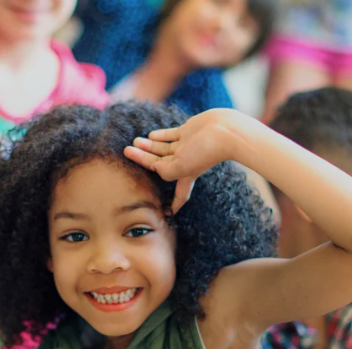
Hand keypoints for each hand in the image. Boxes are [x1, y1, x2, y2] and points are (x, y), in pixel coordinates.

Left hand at [123, 108, 249, 212]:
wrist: (225, 131)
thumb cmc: (205, 152)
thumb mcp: (180, 168)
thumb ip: (163, 170)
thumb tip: (154, 165)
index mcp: (185, 175)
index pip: (179, 195)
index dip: (173, 205)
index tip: (167, 215)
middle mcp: (185, 162)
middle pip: (159, 164)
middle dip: (142, 159)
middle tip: (126, 152)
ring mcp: (186, 146)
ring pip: (161, 148)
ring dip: (147, 145)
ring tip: (134, 141)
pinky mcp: (188, 132)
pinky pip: (170, 135)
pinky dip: (160, 136)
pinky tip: (150, 135)